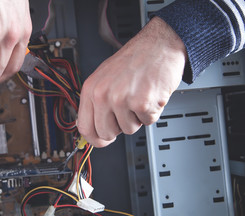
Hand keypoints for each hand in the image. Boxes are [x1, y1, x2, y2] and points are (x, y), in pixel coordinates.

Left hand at [77, 17, 186, 146]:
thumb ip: (96, 102)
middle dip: (118, 127)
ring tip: (139, 96)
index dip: (94, 138)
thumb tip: (92, 127)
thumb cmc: (134, 59)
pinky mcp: (142, 103)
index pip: (84, 127)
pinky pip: (147, 122)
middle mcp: (103, 94)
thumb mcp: (104, 77)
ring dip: (137, 117)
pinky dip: (152, 111)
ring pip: (128, 130)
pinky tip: (150, 94)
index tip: (100, 140)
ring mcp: (122, 99)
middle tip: (126, 109)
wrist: (159, 45)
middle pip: (106, 134)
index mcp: (91, 89)